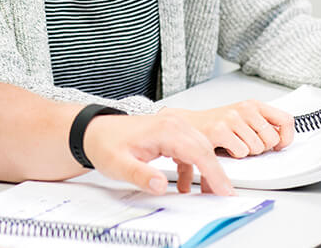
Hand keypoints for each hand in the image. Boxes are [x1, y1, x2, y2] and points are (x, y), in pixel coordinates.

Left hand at [81, 113, 234, 195]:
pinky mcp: (169, 134)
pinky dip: (193, 167)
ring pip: (200, 149)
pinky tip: (187, 184)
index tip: (225, 191)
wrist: (95, 132)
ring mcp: (173, 128)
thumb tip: (160, 185)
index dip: (216, 174)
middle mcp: (174, 125)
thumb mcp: (119, 164)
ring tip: (208, 193)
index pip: (200, 153)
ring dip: (206, 171)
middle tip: (222, 196)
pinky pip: (189, 151)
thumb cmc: (106, 143)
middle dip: (216, 174)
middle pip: (205, 150)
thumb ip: (141, 175)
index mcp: (166, 130)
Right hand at [161, 101, 293, 158]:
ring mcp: (232, 118)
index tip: (279, 145)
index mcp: (253, 105)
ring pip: (257, 148)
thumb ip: (263, 125)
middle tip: (247, 144)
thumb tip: (284, 140)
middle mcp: (244, 109)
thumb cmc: (217, 124)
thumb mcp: (244, 119)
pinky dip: (234, 155)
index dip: (286, 137)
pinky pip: (241, 152)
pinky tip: (226, 148)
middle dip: (262, 148)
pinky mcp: (220, 130)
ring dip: (246, 152)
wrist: (190, 125)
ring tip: (234, 145)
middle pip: (272, 139)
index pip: (286, 120)